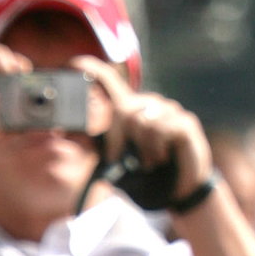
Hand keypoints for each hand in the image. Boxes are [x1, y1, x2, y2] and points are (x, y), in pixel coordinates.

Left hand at [75, 56, 213, 204]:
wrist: (175, 192)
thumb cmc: (144, 175)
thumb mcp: (114, 159)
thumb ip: (96, 143)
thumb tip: (69, 132)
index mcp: (128, 109)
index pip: (109, 81)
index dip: (93, 71)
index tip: (74, 63)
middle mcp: (148, 104)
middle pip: (121, 108)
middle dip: (114, 138)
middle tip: (115, 158)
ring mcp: (168, 110)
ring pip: (140, 120)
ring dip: (140, 149)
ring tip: (148, 161)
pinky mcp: (185, 121)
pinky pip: (160, 128)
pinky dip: (156, 149)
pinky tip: (162, 157)